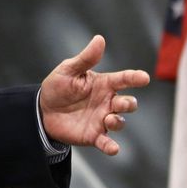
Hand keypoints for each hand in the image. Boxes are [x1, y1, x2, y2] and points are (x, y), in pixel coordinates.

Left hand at [39, 35, 149, 155]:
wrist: (42, 109)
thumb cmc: (58, 86)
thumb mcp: (69, 70)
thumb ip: (86, 58)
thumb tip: (100, 39)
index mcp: (103, 84)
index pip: (123, 80)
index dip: (134, 78)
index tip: (144, 78)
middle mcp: (107, 102)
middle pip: (127, 103)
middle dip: (128, 104)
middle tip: (121, 103)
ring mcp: (101, 119)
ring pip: (119, 122)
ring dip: (118, 122)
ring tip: (109, 119)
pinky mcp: (93, 135)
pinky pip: (106, 142)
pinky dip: (111, 147)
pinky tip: (113, 148)